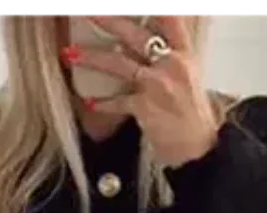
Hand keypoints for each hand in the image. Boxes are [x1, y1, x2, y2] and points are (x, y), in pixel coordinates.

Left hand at [64, 14, 218, 168]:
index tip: (136, 3)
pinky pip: (117, 101)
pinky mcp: (145, 107)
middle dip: (108, 21)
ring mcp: (156, 84)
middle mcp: (170, 64)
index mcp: (184, 54)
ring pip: (118, 63)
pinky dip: (102, 103)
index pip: (170, 19)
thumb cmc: (191, 113)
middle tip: (86, 13)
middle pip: (135, 34)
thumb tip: (136, 46)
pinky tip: (88, 101)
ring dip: (91, 58)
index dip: (154, 8)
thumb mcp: (188, 77)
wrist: (196, 146)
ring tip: (69, 53)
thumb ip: (166, 58)